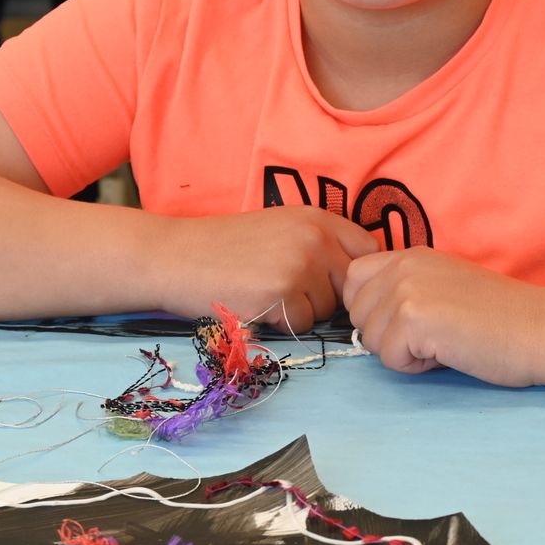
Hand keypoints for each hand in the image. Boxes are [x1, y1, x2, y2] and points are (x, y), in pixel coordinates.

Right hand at [159, 207, 377, 330]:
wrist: (175, 257)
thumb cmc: (224, 247)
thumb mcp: (279, 228)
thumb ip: (318, 243)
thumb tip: (355, 276)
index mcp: (317, 218)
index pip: (369, 250)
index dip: (355, 273)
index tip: (334, 283)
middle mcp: (315, 238)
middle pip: (350, 286)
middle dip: (325, 296)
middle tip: (286, 289)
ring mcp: (300, 267)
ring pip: (325, 311)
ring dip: (300, 311)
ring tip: (264, 292)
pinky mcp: (281, 296)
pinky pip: (300, 326)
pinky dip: (281, 323)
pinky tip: (254, 304)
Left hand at [342, 247, 544, 385]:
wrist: (540, 328)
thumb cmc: (499, 318)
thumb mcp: (443, 287)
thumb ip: (405, 290)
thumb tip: (367, 321)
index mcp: (410, 254)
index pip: (353, 281)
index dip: (373, 310)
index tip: (411, 322)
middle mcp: (403, 264)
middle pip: (357, 315)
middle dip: (388, 336)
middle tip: (436, 335)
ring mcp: (406, 289)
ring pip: (370, 340)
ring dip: (403, 353)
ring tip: (445, 342)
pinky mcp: (413, 318)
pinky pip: (389, 359)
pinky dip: (417, 367)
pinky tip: (449, 352)